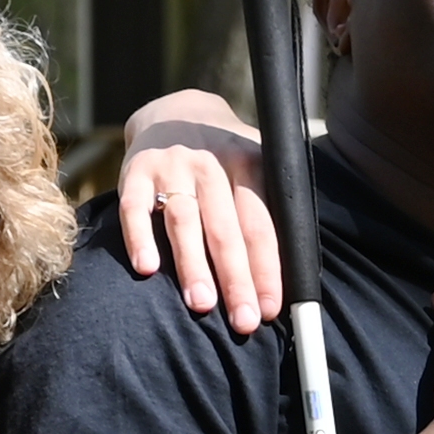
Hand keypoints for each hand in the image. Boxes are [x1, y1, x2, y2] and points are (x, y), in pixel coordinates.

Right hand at [113, 101, 284, 326]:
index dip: (267, 269)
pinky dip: (139, 237)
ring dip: (192, 264)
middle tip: (243, 321)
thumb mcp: (257, 166)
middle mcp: (211, 164)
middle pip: (226, 229)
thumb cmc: (227, 161)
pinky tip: (147, 268)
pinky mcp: (136, 172)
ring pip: (184, 221)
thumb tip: (298, 272)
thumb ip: (273, 208)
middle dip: (236, 279)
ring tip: (202, 304)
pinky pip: (134, 208)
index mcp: (249, 166)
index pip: (261, 226)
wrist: (176, 112)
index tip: (270, 309)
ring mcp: (172, 167)